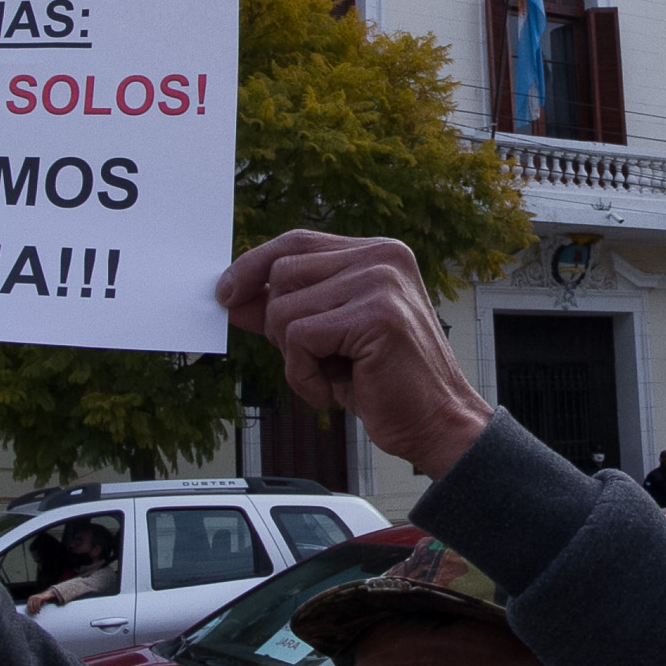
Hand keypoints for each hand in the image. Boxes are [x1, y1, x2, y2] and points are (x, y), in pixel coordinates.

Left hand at [24, 586, 58, 612]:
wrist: (47, 594)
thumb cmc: (41, 600)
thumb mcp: (36, 602)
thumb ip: (33, 606)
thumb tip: (31, 612)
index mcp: (30, 598)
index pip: (28, 605)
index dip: (29, 610)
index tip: (31, 614)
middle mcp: (32, 597)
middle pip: (30, 606)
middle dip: (32, 610)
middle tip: (35, 614)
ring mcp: (35, 597)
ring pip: (34, 606)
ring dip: (36, 610)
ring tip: (37, 612)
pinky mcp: (39, 598)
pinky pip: (38, 604)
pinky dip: (38, 608)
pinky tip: (40, 610)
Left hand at [220, 232, 490, 477]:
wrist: (438, 424)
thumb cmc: (385, 384)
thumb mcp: (329, 338)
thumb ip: (288, 309)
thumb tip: (233, 295)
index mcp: (378, 252)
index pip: (296, 242)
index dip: (254, 266)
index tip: (227, 294)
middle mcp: (383, 256)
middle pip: (283, 272)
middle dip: (278, 325)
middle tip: (312, 360)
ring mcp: (381, 282)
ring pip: (284, 308)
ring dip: (293, 357)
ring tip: (331, 377)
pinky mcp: (375, 315)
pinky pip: (299, 338)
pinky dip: (304, 376)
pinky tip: (335, 391)